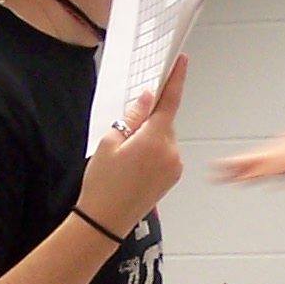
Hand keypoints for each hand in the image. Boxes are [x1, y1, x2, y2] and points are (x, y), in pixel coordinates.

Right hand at [78, 56, 186, 235]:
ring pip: (164, 138)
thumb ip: (132, 117)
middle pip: (164, 121)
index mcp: (154, 139)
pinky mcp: (172, 177)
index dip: (176, 78)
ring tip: (125, 158)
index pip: (169, 101)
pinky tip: (134, 166)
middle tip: (123, 134)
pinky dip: (152, 151)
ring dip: (149, 138)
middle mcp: (170, 152)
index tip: (181, 62)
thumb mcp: (109, 142)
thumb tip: (147, 99)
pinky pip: (165, 153)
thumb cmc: (103, 186)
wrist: (105, 221)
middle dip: (147, 120)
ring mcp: (174, 166)